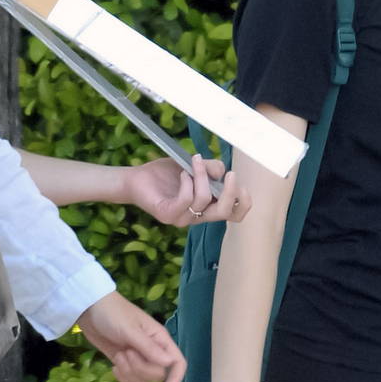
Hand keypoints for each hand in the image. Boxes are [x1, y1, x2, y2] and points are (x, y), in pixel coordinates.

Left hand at [77, 290, 185, 381]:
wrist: (90, 310)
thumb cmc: (113, 314)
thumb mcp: (131, 330)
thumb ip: (149, 348)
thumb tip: (169, 363)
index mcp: (160, 340)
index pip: (177, 363)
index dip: (175, 379)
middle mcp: (153, 351)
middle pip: (158, 374)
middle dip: (141, 369)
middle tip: (126, 353)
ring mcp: (138, 358)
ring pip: (143, 379)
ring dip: (129, 372)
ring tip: (119, 355)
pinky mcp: (125, 363)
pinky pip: (130, 379)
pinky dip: (121, 376)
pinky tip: (114, 365)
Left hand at [121, 154, 250, 227]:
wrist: (136, 178)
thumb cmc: (166, 174)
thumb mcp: (194, 166)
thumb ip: (211, 169)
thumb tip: (222, 171)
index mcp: (208, 206)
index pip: (234, 214)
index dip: (244, 203)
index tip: (241, 184)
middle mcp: (198, 216)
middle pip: (225, 212)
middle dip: (230, 191)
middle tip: (228, 174)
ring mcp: (183, 219)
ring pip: (204, 200)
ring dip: (202, 176)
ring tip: (193, 162)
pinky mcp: (167, 215)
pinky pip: (185, 199)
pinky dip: (187, 182)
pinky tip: (181, 174)